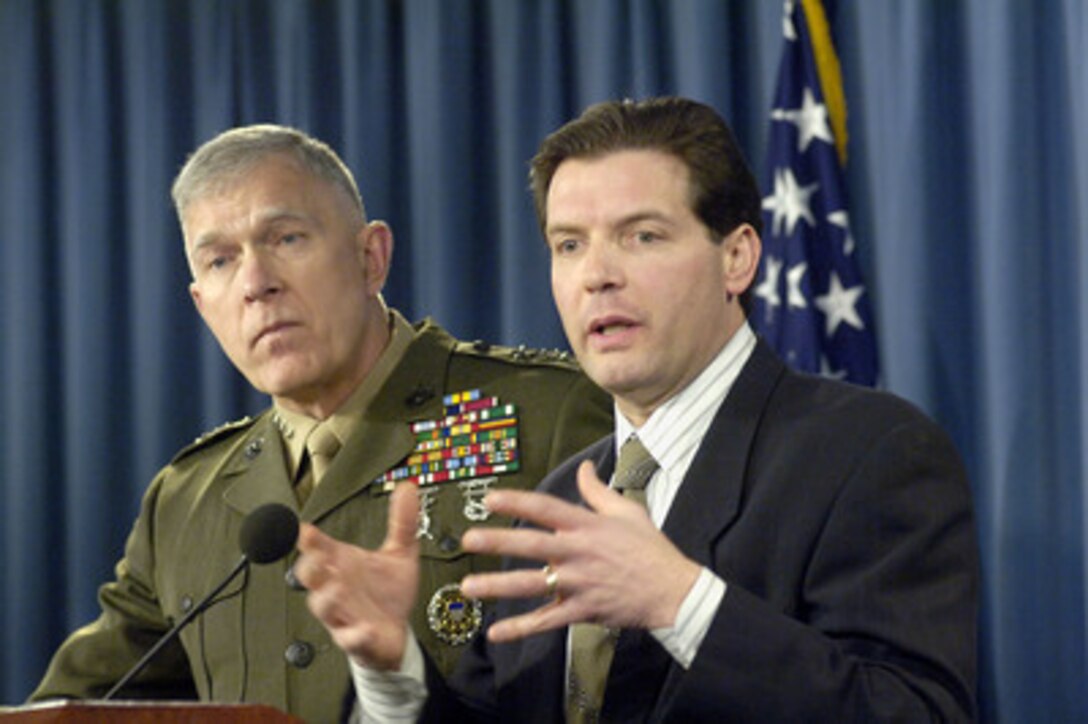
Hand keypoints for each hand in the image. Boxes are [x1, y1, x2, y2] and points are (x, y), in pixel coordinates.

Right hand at [295, 482, 419, 669]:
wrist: (398, 632)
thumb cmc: (389, 593)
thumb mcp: (400, 553)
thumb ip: (402, 522)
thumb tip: (409, 488)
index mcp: (342, 564)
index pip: (318, 547)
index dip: (309, 538)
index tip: (305, 529)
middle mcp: (337, 588)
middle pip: (310, 577)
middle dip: (310, 566)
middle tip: (318, 557)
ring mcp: (344, 614)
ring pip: (323, 607)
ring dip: (328, 599)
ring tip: (338, 588)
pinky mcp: (357, 639)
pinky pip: (350, 638)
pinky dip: (355, 634)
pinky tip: (363, 628)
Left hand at [460, 460, 700, 642]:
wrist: (673, 590)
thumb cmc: (651, 549)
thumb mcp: (627, 511)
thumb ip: (598, 491)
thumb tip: (585, 467)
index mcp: (587, 525)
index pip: (545, 508)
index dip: (517, 501)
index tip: (490, 498)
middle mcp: (578, 552)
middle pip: (531, 544)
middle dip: (498, 541)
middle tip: (468, 539)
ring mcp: (579, 583)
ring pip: (532, 584)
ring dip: (498, 586)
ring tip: (468, 586)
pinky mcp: (582, 610)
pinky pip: (547, 620)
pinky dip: (521, 628)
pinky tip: (496, 633)